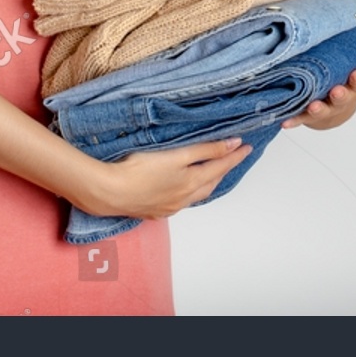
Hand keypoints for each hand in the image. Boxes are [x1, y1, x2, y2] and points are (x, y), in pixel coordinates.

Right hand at [77, 137, 252, 219]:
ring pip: (195, 195)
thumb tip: (232, 144)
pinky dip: (187, 193)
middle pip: (210, 183)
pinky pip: (178, 203)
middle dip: (223, 170)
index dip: (234, 155)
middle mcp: (183, 199)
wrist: (109, 192)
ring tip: (211, 172)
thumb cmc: (139, 170)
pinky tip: (181, 189)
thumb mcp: (176, 155)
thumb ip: (205, 150)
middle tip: (232, 158)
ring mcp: (168, 207)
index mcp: (192, 183)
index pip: (220, 166)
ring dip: (206, 183)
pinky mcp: (153, 212)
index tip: (246, 146)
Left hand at [281, 36, 355, 130]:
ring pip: (322, 110)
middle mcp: (342, 97)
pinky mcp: (307, 113)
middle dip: (341, 96)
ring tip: (313, 106)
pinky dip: (294, 119)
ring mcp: (325, 106)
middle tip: (337, 91)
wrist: (337, 105)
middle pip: (343, 98)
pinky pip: (300, 117)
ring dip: (318, 109)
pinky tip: (286, 121)